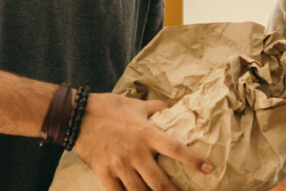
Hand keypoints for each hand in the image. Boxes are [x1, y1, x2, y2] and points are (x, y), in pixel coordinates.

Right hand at [72, 93, 213, 190]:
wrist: (76, 115)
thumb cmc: (107, 107)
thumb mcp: (134, 104)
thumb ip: (155, 108)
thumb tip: (170, 108)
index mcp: (146, 133)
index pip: (175, 149)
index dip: (193, 160)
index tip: (208, 169)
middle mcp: (135, 152)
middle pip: (160, 182)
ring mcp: (119, 165)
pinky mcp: (104, 173)